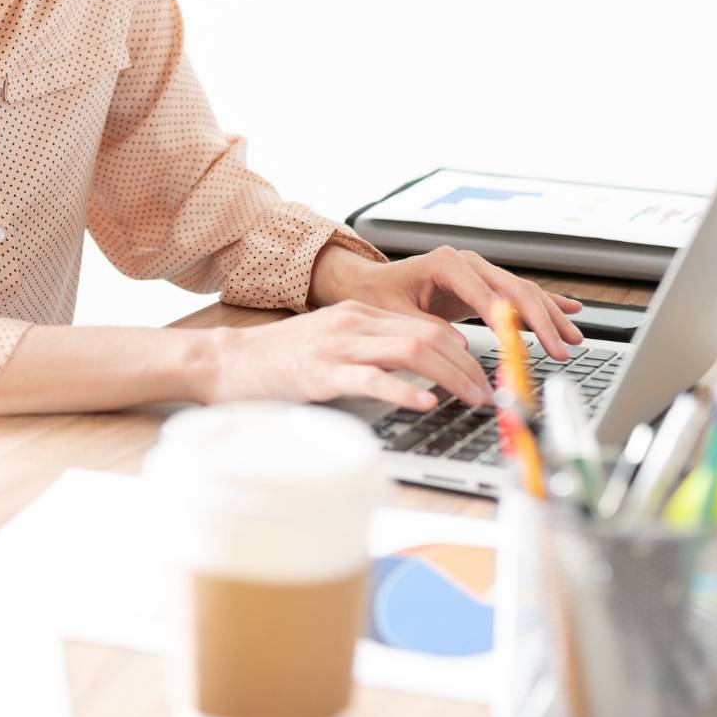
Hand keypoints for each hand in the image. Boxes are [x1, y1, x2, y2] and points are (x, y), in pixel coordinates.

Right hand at [206, 301, 494, 412]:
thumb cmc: (277, 359)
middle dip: (470, 365)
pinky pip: (371, 378)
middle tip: (491, 392)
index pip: (428, 325)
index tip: (485, 374)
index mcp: (360, 314)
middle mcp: (354, 323)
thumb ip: (371, 350)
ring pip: (411, 351)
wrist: (225, 361)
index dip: (466, 351)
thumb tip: (421, 372)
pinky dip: (404, 390)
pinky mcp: (320, 373)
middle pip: (430, 335)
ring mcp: (337, 346)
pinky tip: (426, 402)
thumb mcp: (332, 342)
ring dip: (452, 376)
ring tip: (473, 398)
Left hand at [310, 243, 584, 359]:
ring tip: (573, 339)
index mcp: (445, 263)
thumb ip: (426, 328)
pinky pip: (520, 295)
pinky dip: (546, 303)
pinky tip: (570, 309)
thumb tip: (457, 346)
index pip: (485, 292)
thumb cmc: (379, 296)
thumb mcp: (395, 314)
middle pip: (515, 290)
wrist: (370, 283)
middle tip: (561, 348)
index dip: (507, 318)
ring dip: (551, 316)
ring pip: (524, 293)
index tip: (524, 342)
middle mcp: (468, 263)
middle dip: (542, 321)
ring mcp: (479, 272)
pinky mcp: (484, 285)